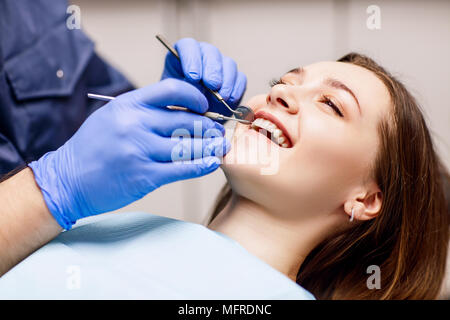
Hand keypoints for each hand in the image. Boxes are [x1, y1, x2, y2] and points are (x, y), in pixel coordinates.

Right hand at [29, 79, 229, 229]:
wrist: (67, 180)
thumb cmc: (94, 147)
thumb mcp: (114, 116)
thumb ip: (145, 111)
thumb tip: (184, 112)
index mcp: (129, 104)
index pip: (173, 90)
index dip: (196, 97)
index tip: (205, 107)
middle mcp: (135, 124)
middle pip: (186, 120)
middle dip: (209, 127)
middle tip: (219, 132)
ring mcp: (140, 151)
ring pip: (188, 145)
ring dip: (210, 147)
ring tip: (220, 147)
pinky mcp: (144, 176)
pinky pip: (182, 168)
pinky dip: (201, 165)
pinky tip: (212, 163)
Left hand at [161, 38, 246, 116]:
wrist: (194, 120)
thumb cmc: (180, 106)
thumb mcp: (174, 98)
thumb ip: (180, 90)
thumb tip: (195, 88)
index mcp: (183, 56)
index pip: (188, 46)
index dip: (191, 59)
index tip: (193, 77)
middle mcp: (203, 56)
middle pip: (211, 52)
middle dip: (212, 70)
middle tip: (212, 85)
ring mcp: (221, 66)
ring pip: (228, 64)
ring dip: (226, 81)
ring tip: (222, 97)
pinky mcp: (235, 79)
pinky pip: (240, 78)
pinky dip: (236, 89)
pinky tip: (230, 100)